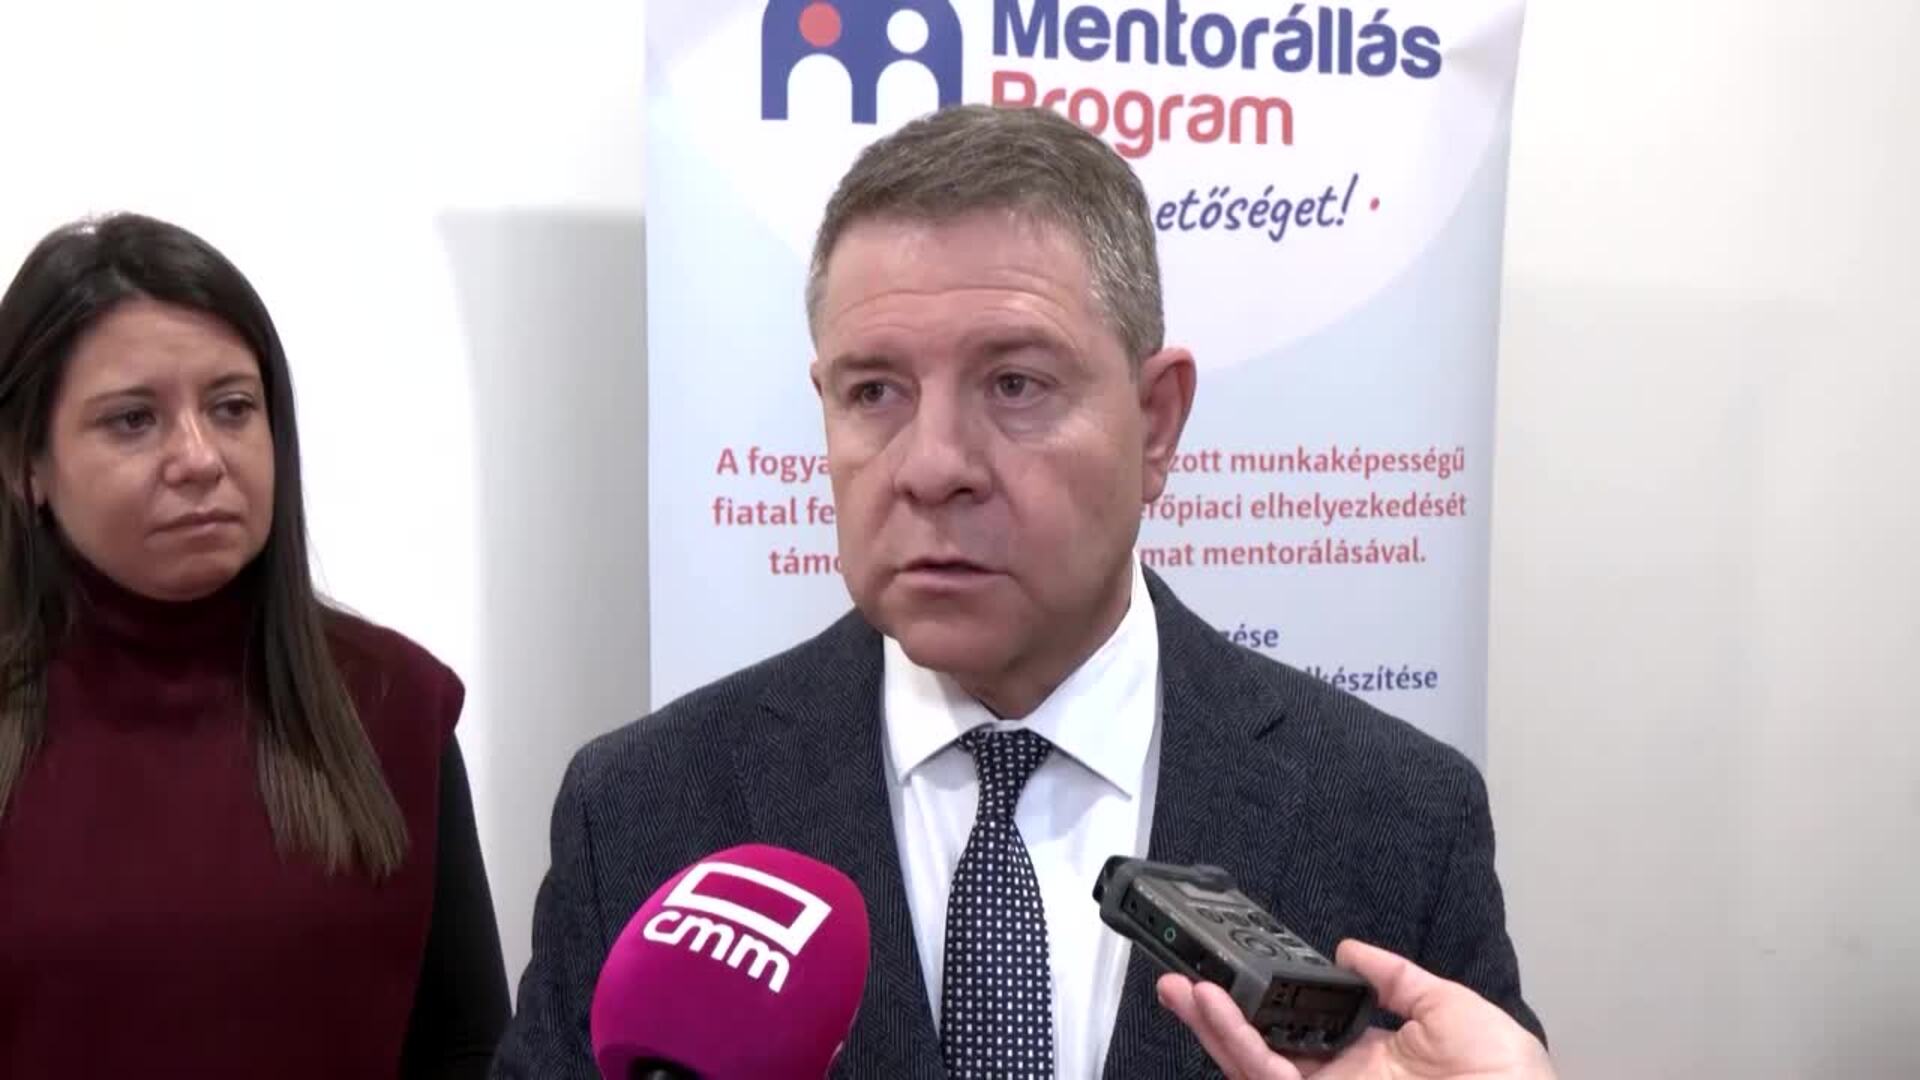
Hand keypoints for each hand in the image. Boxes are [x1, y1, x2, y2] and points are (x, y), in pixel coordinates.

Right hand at [1156, 939, 1552, 1079]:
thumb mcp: (1450, 1007)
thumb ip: (1396, 978)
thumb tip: (1351, 949)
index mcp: (1369, 1060)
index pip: (1300, 1028)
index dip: (1264, 999)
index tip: (1239, 965)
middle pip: (1260, 1047)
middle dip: (1217, 1014)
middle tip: (1182, 975)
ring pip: (1251, 1064)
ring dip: (1214, 1025)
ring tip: (1184, 987)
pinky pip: (1266, 1077)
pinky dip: (1236, 1043)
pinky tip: (1216, 1010)